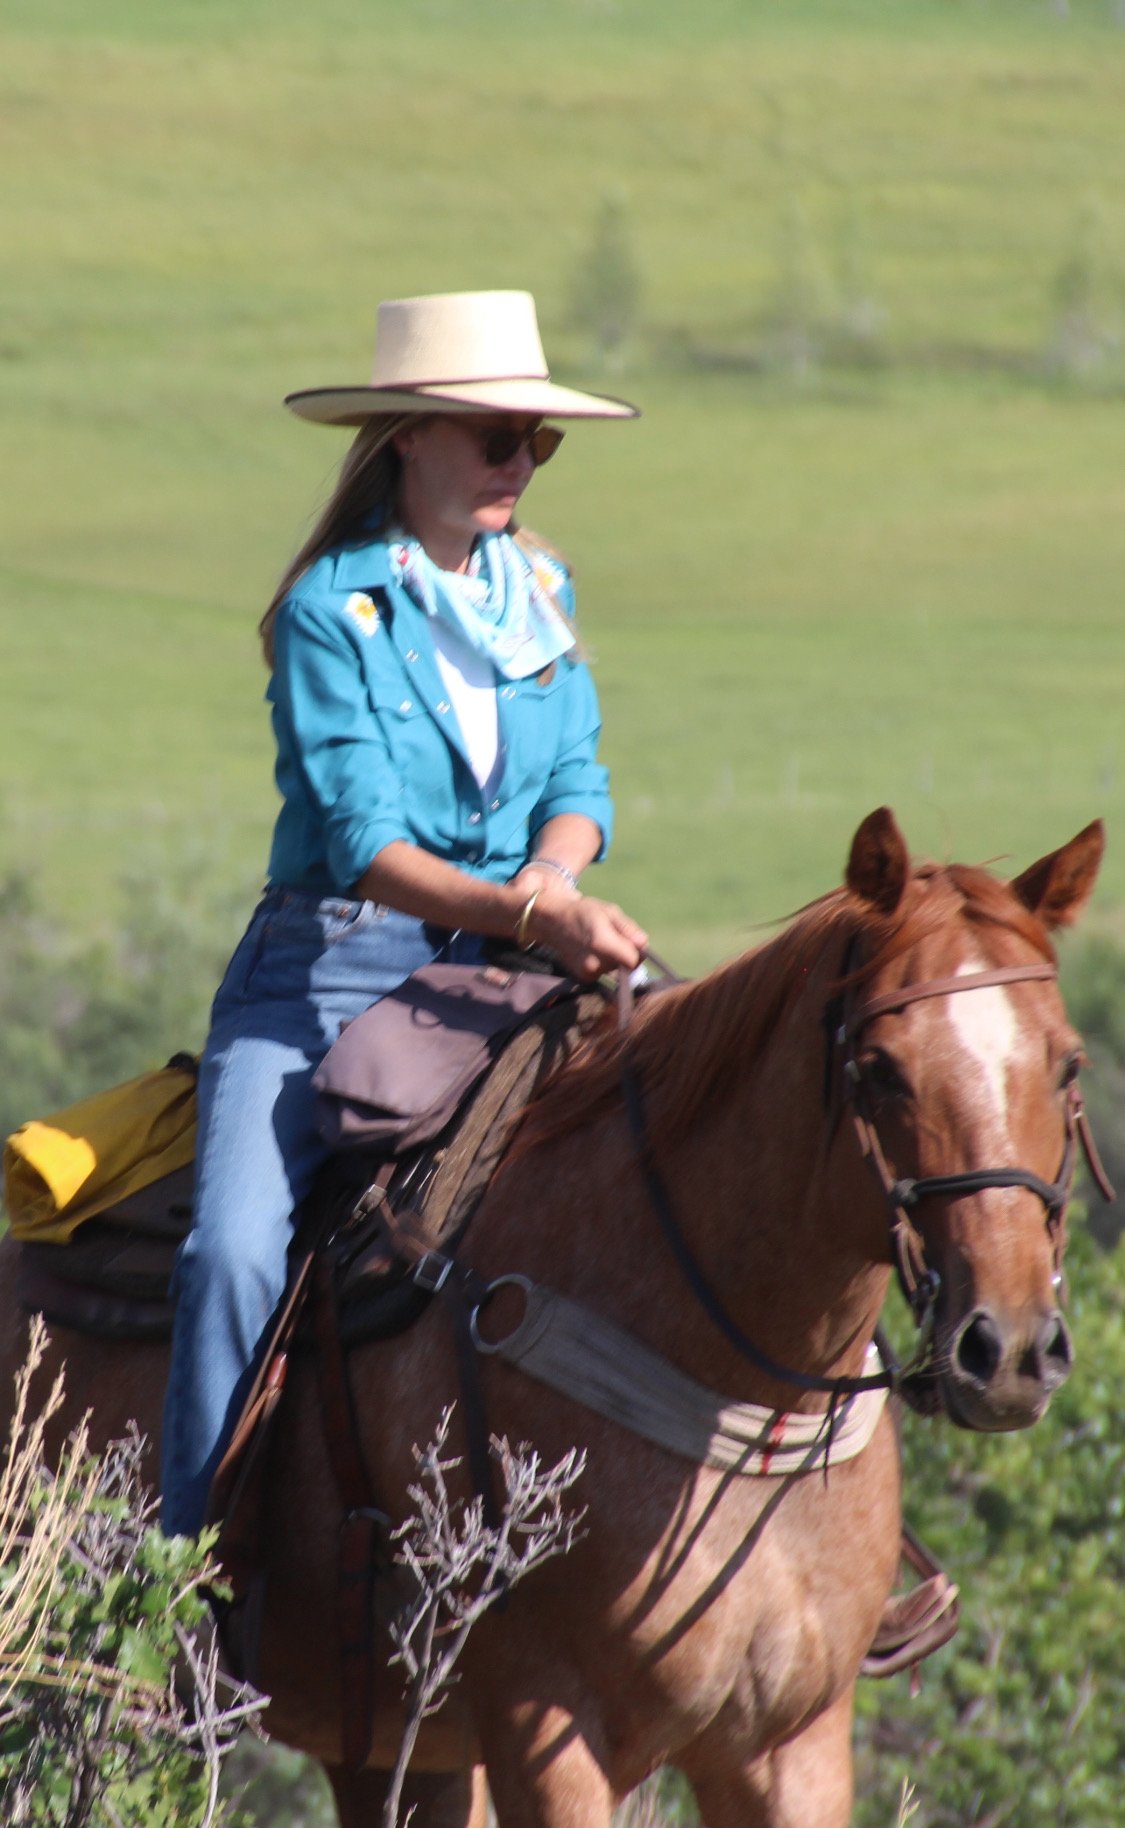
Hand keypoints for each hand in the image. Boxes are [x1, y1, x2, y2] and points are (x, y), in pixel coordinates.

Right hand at [524, 887, 647, 981]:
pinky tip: (593, 951)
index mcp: (602, 942)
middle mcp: (593, 962)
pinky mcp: (583, 978)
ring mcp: (586, 972)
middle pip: (625, 967)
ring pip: (615, 971)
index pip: (633, 960)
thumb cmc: (585, 912)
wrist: (553, 921)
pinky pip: (604, 974)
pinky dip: (604, 965)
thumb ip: (628, 928)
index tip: (633, 941)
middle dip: (625, 955)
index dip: (638, 952)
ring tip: (601, 943)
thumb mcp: (610, 911)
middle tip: (614, 937)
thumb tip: (643, 944)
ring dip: (615, 960)